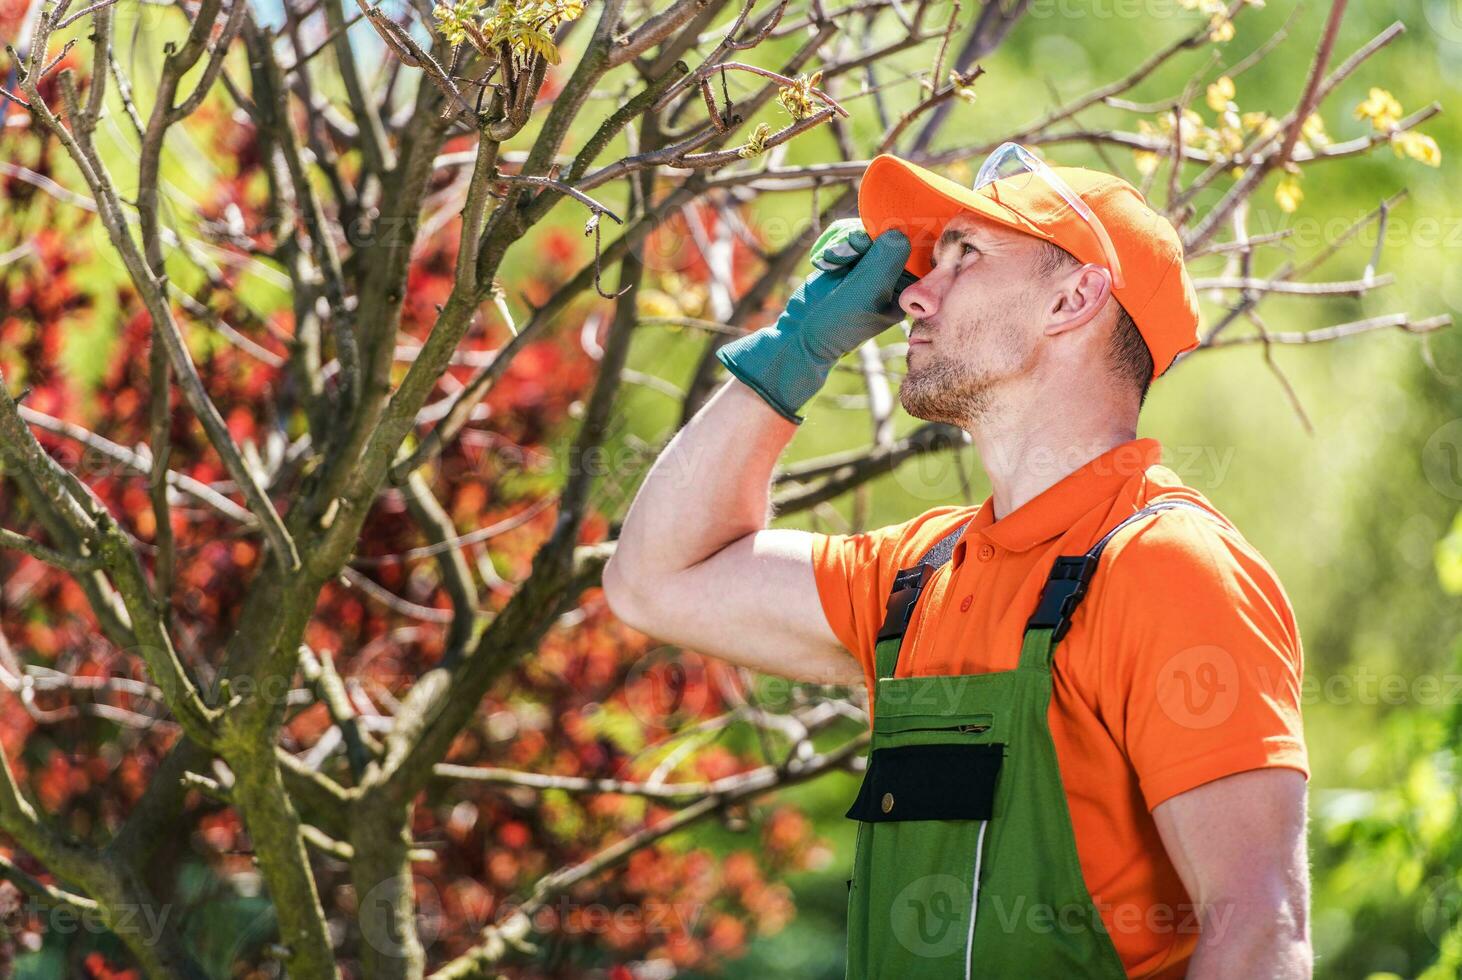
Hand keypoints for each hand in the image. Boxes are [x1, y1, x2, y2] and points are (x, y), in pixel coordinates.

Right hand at [715, 220, 913, 423]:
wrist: (800, 333)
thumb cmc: (837, 322)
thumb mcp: (866, 291)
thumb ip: (886, 260)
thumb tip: (900, 231)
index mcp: (905, 288)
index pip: (912, 250)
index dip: (896, 236)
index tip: (875, 240)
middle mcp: (889, 275)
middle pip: (885, 234)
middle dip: (859, 240)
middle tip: (844, 253)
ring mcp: (867, 266)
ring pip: (862, 232)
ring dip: (842, 242)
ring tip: (829, 261)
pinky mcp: (847, 260)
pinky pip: (844, 235)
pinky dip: (831, 245)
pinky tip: (822, 263)